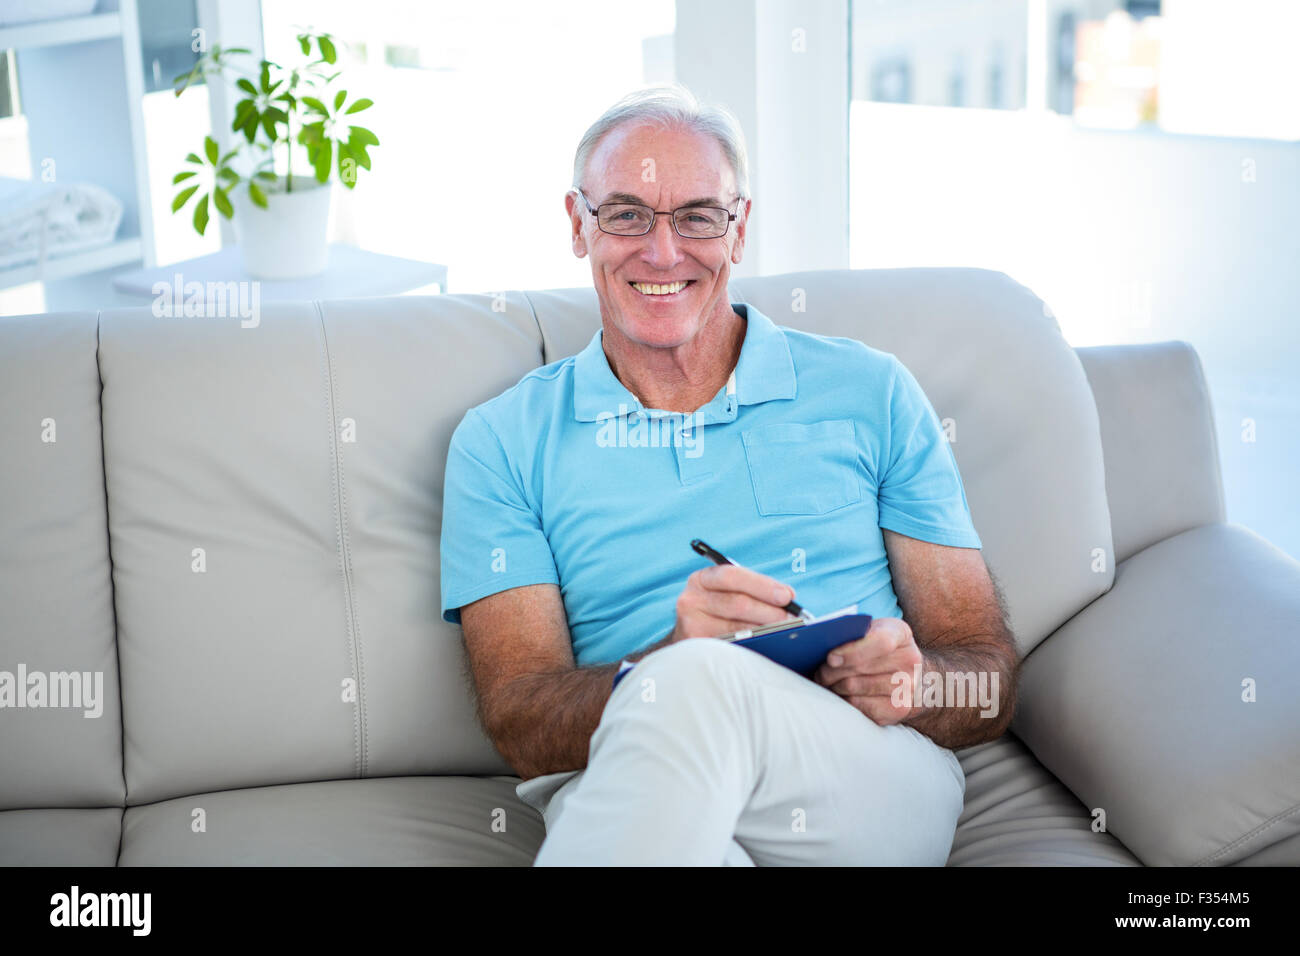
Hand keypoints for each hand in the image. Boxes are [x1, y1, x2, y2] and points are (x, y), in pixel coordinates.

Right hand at [669, 564, 798, 642]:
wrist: (689, 635)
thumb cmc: (717, 611)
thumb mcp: (726, 592)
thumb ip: (752, 590)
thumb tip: (788, 597)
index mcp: (702, 579)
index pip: (732, 576)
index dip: (762, 585)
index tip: (787, 595)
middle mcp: (691, 599)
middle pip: (737, 603)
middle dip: (769, 610)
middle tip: (790, 617)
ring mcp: (691, 624)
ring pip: (736, 627)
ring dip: (764, 630)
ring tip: (784, 631)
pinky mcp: (697, 647)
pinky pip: (731, 646)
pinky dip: (752, 645)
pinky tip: (767, 645)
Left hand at [813, 617, 921, 725]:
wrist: (912, 675)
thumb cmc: (880, 649)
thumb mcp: (872, 630)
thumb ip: (852, 633)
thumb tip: (823, 642)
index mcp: (901, 633)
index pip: (880, 642)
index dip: (853, 651)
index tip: (830, 658)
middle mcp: (910, 660)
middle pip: (861, 667)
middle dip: (831, 671)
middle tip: (819, 673)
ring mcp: (907, 686)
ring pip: (855, 687)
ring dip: (834, 686)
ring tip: (826, 682)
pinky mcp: (899, 708)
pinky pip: (860, 706)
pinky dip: (844, 700)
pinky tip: (840, 694)